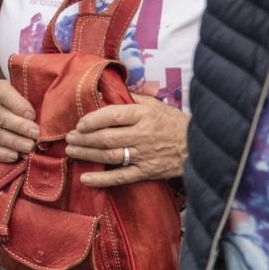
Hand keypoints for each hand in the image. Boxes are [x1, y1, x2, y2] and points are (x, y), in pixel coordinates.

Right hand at [0, 79, 37, 162]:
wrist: (7, 113)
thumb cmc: (23, 105)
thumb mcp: (28, 95)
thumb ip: (36, 100)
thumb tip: (51, 113)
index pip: (4, 94)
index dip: (18, 105)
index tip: (32, 115)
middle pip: (2, 117)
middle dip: (21, 127)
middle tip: (36, 135)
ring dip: (14, 142)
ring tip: (29, 147)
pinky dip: (0, 153)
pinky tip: (14, 156)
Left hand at [64, 99, 188, 187]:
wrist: (200, 147)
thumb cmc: (176, 123)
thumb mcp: (157, 105)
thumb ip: (134, 98)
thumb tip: (112, 90)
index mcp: (144, 115)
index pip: (112, 115)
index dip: (92, 120)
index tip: (79, 124)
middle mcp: (142, 135)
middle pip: (106, 137)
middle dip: (83, 138)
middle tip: (68, 138)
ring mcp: (143, 155)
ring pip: (109, 156)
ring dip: (86, 154)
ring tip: (71, 151)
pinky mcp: (146, 172)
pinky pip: (120, 177)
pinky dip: (101, 179)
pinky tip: (85, 178)